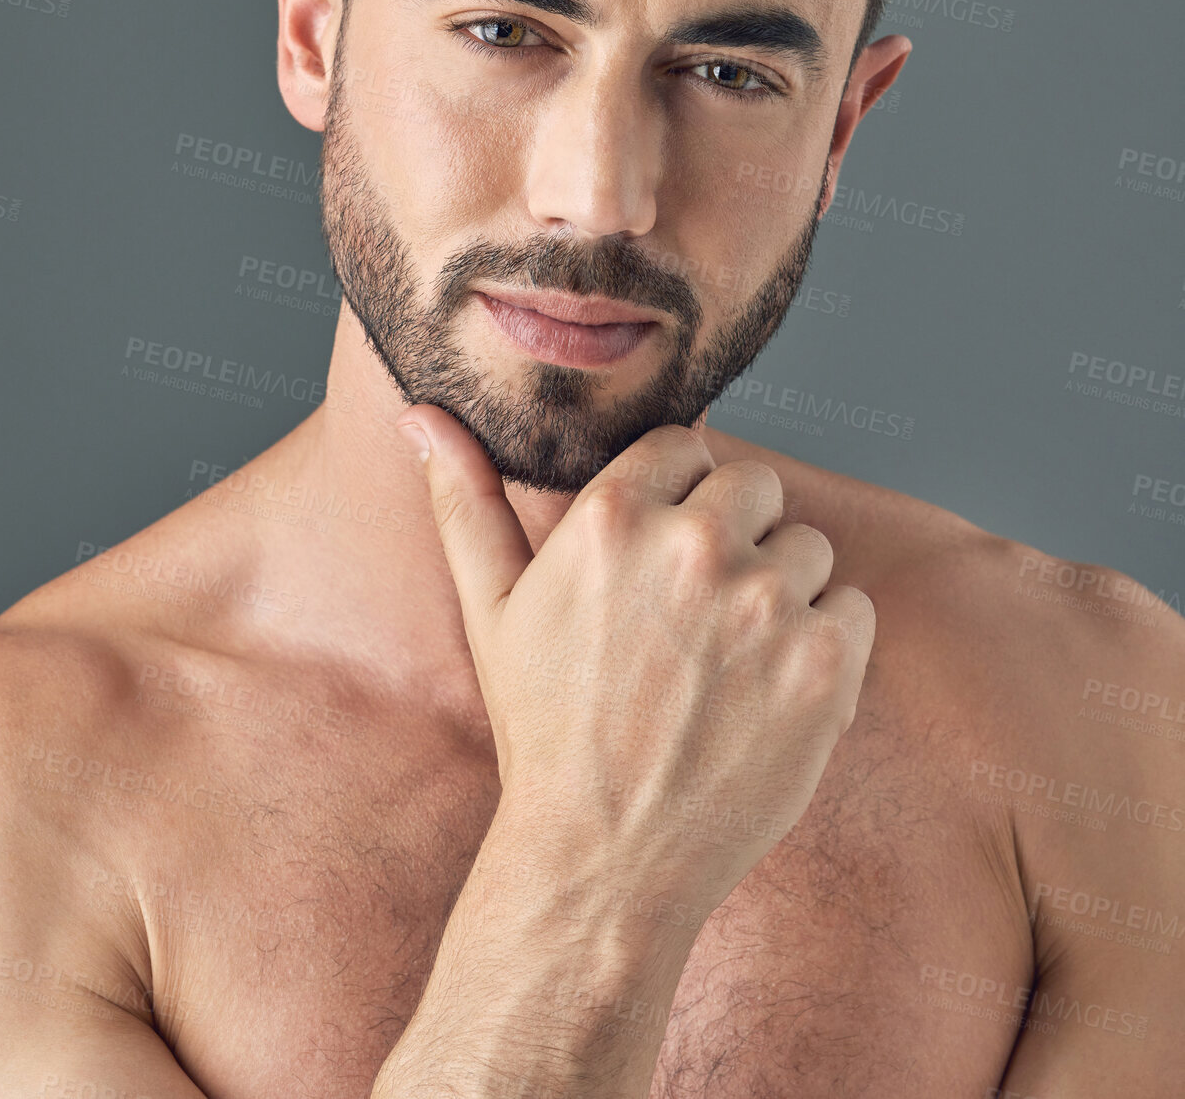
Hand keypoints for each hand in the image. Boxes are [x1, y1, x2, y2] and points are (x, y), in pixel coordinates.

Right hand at [396, 412, 874, 914]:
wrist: (606, 858)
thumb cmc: (544, 728)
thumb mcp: (490, 609)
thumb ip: (464, 499)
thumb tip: (421, 414)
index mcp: (613, 515)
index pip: (688, 446)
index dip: (680, 497)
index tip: (666, 551)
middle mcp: (695, 545)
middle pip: (758, 487)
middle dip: (736, 534)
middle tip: (698, 613)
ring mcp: (766, 603)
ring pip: (808, 548)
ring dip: (782, 591)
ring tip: (728, 660)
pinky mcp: (825, 662)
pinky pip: (852, 607)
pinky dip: (826, 643)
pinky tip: (771, 689)